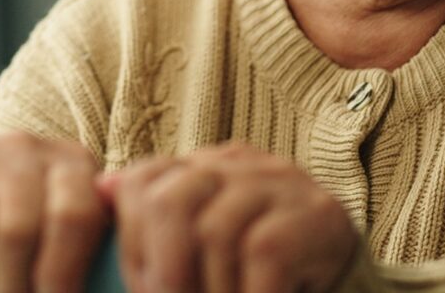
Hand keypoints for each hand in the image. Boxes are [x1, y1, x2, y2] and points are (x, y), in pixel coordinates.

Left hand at [99, 143, 356, 292]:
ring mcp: (280, 185)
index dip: (131, 238)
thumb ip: (155, 218)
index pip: (144, 181)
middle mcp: (240, 164)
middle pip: (171, 202)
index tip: (142, 287)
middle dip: (162, 269)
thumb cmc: (255, 267)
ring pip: (215, 234)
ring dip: (207, 290)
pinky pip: (262, 257)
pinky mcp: (315, 216)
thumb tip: (103, 187)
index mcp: (205, 165)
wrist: (341, 270)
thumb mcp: (201, 240)